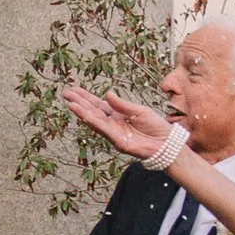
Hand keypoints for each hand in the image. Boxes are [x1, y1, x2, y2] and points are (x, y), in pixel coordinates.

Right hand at [63, 84, 179, 164]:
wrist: (168, 144)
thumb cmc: (156, 127)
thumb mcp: (140, 111)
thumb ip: (122, 104)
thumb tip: (107, 94)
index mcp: (118, 115)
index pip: (99, 105)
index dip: (86, 98)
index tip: (74, 90)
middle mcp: (113, 124)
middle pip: (93, 111)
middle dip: (80, 103)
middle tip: (66, 94)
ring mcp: (114, 133)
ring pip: (95, 121)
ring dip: (82, 112)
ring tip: (70, 103)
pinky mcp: (118, 142)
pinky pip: (104, 130)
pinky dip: (93, 122)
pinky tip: (84, 115)